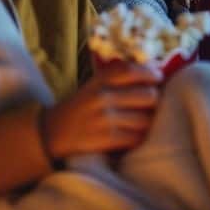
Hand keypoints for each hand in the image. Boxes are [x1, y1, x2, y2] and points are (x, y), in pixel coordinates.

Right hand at [40, 62, 161, 159]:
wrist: (50, 133)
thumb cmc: (79, 108)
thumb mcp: (92, 86)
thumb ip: (116, 78)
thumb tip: (153, 73)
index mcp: (99, 81)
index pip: (131, 70)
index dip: (150, 72)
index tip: (158, 77)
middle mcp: (102, 96)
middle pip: (147, 95)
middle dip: (154, 100)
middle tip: (151, 104)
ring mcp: (105, 118)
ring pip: (145, 119)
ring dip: (148, 122)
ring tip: (141, 122)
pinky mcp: (106, 138)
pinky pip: (136, 137)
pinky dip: (138, 137)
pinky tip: (132, 135)